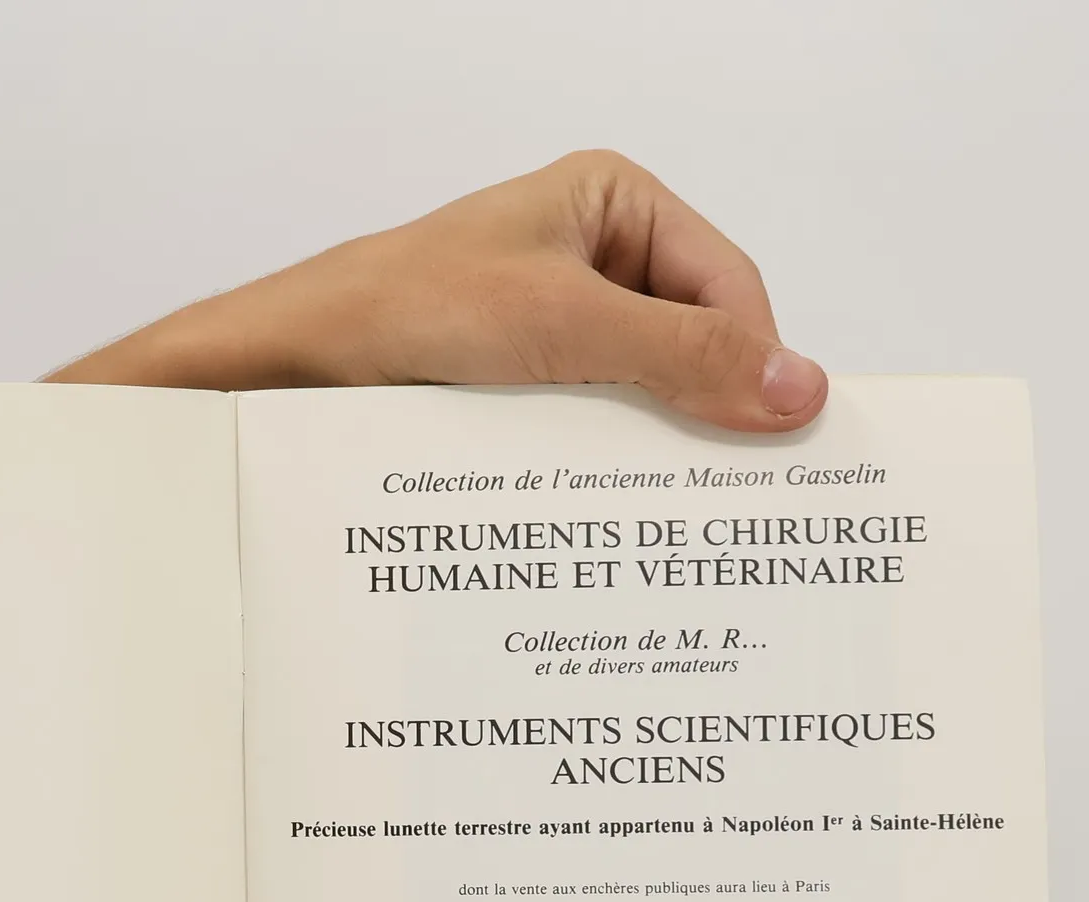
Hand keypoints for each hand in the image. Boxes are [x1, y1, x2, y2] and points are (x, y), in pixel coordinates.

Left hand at [47, 150, 825, 432]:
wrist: (291, 368)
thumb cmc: (403, 314)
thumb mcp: (563, 328)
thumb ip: (682, 356)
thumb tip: (796, 388)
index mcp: (613, 204)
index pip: (730, 286)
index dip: (753, 363)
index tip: (774, 446)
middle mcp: (591, 257)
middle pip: (692, 343)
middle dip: (703, 412)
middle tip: (728, 496)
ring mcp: (554, 325)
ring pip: (641, 393)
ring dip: (648, 448)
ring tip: (664, 510)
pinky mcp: (519, 385)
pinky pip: (590, 424)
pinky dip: (602, 465)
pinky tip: (606, 507)